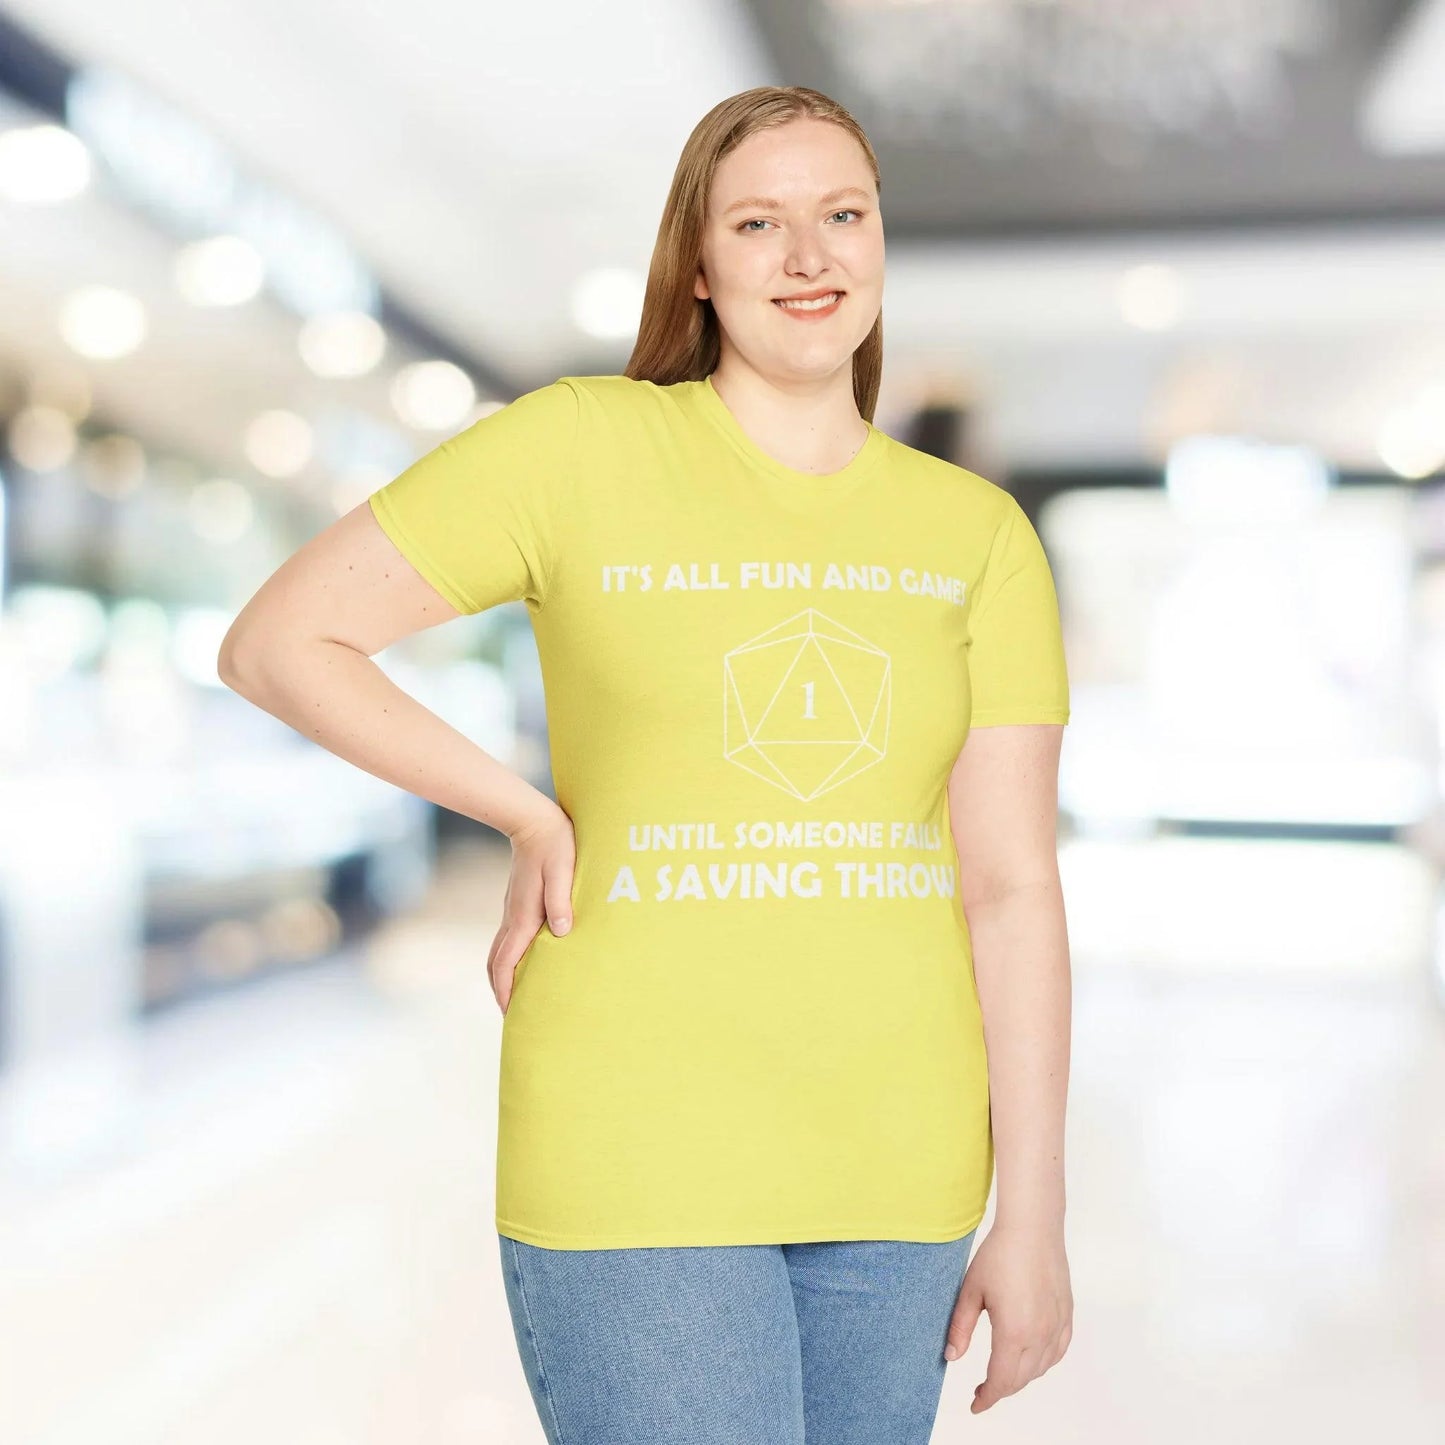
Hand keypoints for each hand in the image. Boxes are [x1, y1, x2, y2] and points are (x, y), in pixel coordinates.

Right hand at [488, 802, 576, 1015]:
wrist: (533, 821)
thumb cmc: (555, 845)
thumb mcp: (563, 870)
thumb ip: (561, 900)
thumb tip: (561, 932)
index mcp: (523, 915)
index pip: (506, 961)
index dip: (505, 989)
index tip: (509, 1012)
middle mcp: (513, 917)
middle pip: (496, 962)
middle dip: (500, 990)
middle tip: (511, 1015)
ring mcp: (512, 911)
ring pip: (499, 952)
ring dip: (502, 976)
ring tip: (516, 996)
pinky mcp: (517, 904)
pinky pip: (508, 940)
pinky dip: (509, 960)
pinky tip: (524, 964)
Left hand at [943, 1219, 1072, 1412]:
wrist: (1032, 1228)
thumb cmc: (999, 1255)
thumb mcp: (971, 1291)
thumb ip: (960, 1327)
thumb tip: (951, 1357)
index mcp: (1014, 1332)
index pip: (1001, 1380)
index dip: (987, 1398)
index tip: (975, 1404)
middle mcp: (1040, 1334)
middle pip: (1020, 1379)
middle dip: (1000, 1390)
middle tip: (982, 1390)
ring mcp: (1056, 1326)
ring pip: (1040, 1368)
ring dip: (1020, 1377)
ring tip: (1001, 1374)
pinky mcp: (1066, 1315)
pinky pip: (1057, 1352)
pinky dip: (1043, 1363)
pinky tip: (1031, 1359)